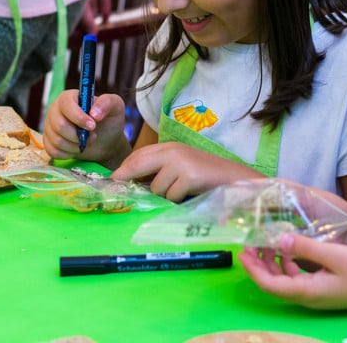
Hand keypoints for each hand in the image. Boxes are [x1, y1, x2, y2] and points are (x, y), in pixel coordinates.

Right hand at [41, 89, 129, 167]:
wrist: (106, 141)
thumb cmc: (109, 120)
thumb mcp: (115, 107)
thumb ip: (107, 103)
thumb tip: (94, 113)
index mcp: (69, 97)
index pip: (66, 104)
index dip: (78, 117)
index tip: (93, 126)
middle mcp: (55, 110)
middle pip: (59, 125)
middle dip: (78, 135)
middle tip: (92, 136)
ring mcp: (50, 126)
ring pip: (56, 140)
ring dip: (75, 146)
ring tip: (86, 142)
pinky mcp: (48, 141)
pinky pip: (52, 151)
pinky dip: (68, 154)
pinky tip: (77, 148)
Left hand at [111, 142, 261, 201]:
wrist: (235, 179)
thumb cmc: (208, 176)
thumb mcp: (182, 167)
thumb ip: (160, 170)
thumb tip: (132, 183)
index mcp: (170, 147)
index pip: (139, 155)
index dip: (123, 168)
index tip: (111, 179)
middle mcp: (173, 151)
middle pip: (138, 165)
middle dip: (126, 178)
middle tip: (115, 187)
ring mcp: (181, 162)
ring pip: (155, 188)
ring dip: (164, 196)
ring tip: (181, 193)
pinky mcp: (188, 176)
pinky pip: (170, 196)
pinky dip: (178, 200)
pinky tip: (190, 195)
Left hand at [239, 233, 346, 311]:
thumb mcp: (335, 255)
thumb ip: (306, 248)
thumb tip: (279, 240)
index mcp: (308, 292)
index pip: (270, 285)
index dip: (253, 269)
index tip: (242, 251)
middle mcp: (309, 297)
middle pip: (275, 284)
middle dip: (259, 265)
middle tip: (249, 243)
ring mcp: (318, 294)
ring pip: (287, 281)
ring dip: (273, 263)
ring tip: (266, 242)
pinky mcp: (326, 288)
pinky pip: (300, 278)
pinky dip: (290, 264)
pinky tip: (290, 249)